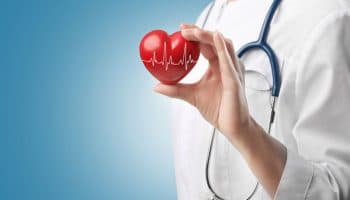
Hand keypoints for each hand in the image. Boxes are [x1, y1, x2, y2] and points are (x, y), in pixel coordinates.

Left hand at [154, 24, 286, 196]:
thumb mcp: (191, 96)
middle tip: (183, 29)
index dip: (196, 35)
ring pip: (223, 45)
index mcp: (217, 66)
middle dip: (199, 32)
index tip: (180, 29)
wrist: (232, 127)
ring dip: (207, 36)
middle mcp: (226, 65)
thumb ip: (176, 89)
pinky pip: (228, 61)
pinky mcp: (235, 81)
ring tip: (192, 32)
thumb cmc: (218, 110)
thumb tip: (155, 86)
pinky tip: (215, 38)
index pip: (207, 45)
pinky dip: (222, 48)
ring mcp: (232, 71)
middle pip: (215, 41)